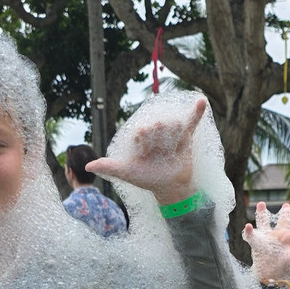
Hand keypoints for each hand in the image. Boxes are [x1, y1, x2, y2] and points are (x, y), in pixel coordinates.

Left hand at [86, 98, 206, 205]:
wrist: (170, 188)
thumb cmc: (147, 179)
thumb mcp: (128, 173)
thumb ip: (109, 167)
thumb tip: (87, 166)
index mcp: (142, 137)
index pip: (141, 132)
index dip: (144, 144)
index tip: (145, 155)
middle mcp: (157, 132)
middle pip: (157, 127)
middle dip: (159, 143)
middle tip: (160, 155)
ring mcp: (172, 133)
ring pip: (173, 126)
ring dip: (172, 139)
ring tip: (171, 151)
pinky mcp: (186, 137)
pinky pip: (192, 122)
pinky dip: (197, 112)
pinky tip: (202, 100)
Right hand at [243, 202, 289, 283]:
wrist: (269, 280)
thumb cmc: (283, 270)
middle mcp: (280, 237)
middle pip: (283, 222)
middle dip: (285, 213)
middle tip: (286, 204)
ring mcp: (269, 240)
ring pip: (265, 224)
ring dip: (262, 214)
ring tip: (261, 204)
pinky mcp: (258, 244)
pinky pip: (252, 236)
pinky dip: (249, 232)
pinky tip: (247, 226)